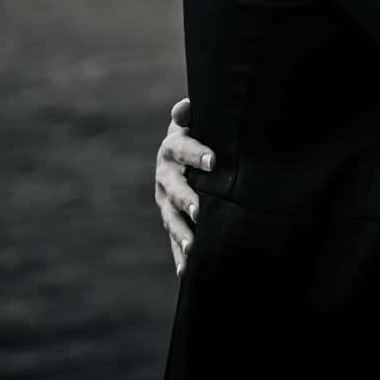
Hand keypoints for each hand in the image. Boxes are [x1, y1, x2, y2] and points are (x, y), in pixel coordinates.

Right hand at [155, 97, 215, 274]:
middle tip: (199, 209)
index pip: (183, 148)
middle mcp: (165, 175)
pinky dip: (179, 255)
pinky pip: (174, 238)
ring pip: (171, 218)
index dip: (197, 153)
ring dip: (181, 232)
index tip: (214, 161)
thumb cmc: (199, 130)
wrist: (183, 148)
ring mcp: (166, 200)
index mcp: (172, 147)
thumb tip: (184, 107)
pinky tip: (187, 272)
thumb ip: (189, 114)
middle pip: (175, 188)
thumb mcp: (195, 118)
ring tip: (193, 246)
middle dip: (187, 198)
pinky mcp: (171, 218)